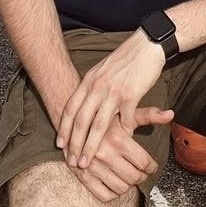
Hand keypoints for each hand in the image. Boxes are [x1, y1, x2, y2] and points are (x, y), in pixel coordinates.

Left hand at [56, 30, 173, 169]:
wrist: (146, 45)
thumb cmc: (125, 59)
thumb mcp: (101, 70)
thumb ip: (92, 86)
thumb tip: (83, 101)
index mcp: (88, 81)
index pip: (70, 109)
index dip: (63, 128)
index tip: (60, 144)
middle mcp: (97, 87)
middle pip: (81, 121)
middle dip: (75, 144)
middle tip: (72, 161)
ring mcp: (113, 91)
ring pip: (98, 125)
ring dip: (91, 146)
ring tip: (88, 160)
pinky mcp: (131, 94)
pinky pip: (125, 119)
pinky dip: (124, 134)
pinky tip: (123, 143)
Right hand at [67, 123, 163, 202]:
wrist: (73, 123)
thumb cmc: (104, 119)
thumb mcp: (125, 115)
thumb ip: (149, 115)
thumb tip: (170, 114)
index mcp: (118, 139)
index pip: (144, 162)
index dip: (151, 167)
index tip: (151, 166)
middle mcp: (105, 154)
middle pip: (134, 177)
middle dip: (141, 176)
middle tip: (141, 173)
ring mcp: (93, 167)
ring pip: (121, 188)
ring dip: (128, 185)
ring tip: (129, 177)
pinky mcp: (82, 176)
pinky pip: (104, 195)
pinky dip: (113, 193)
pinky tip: (115, 183)